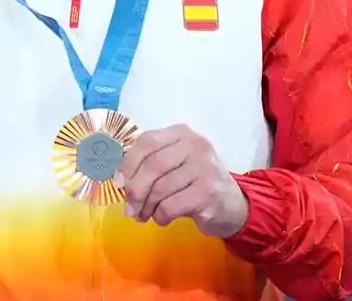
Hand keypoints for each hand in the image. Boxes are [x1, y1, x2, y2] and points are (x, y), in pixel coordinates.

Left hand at [114, 124, 248, 237]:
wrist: (232, 204)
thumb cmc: (195, 182)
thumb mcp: (175, 164)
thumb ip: (149, 165)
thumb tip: (119, 181)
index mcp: (182, 133)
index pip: (147, 141)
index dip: (128, 163)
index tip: (118, 183)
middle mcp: (195, 145)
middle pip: (152, 165)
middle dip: (135, 190)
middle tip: (129, 208)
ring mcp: (205, 167)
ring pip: (160, 188)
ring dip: (146, 207)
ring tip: (145, 215)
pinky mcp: (208, 192)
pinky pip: (171, 205)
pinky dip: (160, 216)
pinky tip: (163, 218)